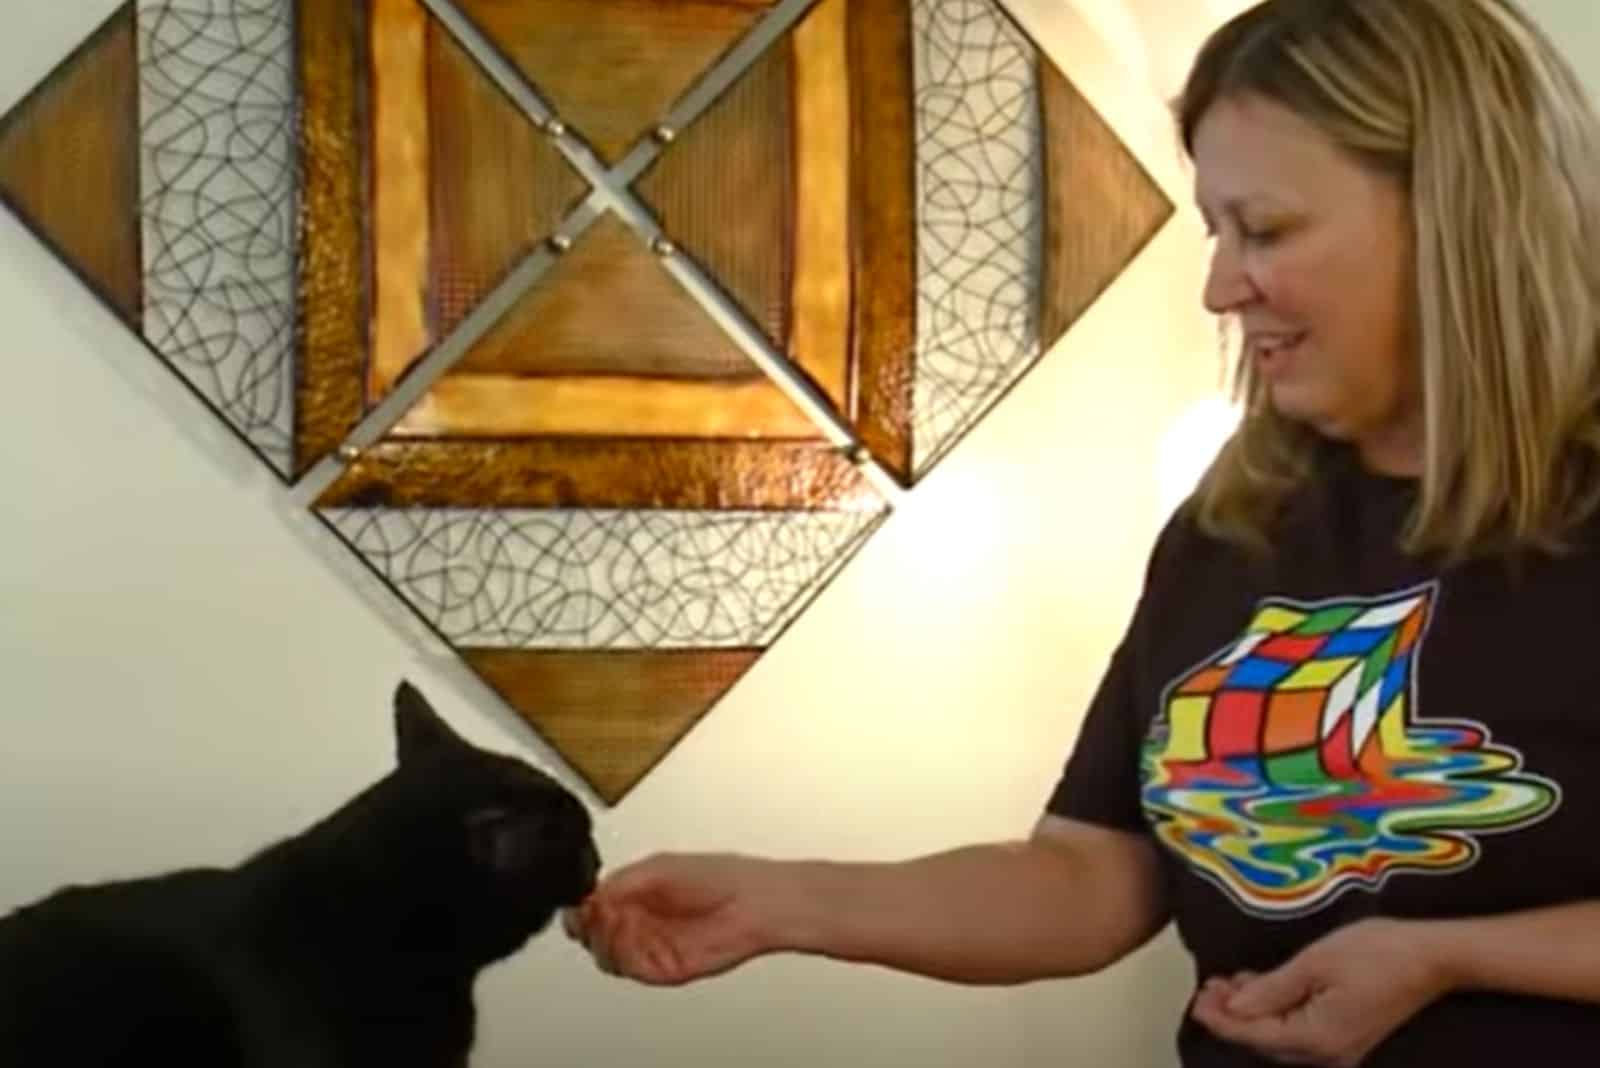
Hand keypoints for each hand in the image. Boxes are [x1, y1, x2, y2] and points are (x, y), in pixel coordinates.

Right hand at [562, 853, 787, 984]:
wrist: (751, 904)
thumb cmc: (719, 877)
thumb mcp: (657, 868)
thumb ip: (620, 883)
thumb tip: (587, 895)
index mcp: (635, 892)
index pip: (592, 904)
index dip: (580, 905)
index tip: (578, 900)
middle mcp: (639, 920)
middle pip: (592, 933)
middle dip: (585, 924)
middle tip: (588, 913)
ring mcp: (648, 945)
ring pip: (605, 954)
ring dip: (600, 940)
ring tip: (608, 920)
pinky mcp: (659, 968)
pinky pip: (628, 969)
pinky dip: (618, 955)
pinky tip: (623, 936)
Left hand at [1190, 918, 1452, 1065]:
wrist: (1432, 956)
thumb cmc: (1375, 951)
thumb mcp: (1314, 963)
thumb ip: (1270, 990)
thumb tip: (1232, 1008)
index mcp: (1317, 1038)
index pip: (1254, 1034)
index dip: (1221, 1017)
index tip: (1197, 997)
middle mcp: (1327, 1054)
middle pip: (1264, 1041)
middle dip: (1232, 1015)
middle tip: (1209, 985)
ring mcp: (1340, 1049)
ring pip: (1280, 1038)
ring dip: (1252, 1012)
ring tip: (1228, 983)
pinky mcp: (1347, 1037)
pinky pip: (1299, 1032)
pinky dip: (1275, 1012)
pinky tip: (1260, 989)